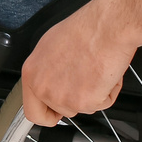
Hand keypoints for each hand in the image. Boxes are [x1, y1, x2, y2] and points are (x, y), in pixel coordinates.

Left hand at [21, 0, 136, 126]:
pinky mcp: (86, 102)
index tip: (56, 112)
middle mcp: (44, 88)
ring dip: (94, 93)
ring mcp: (64, 98)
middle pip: (62, 111)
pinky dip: (109, 91)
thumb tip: (53, 81)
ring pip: (83, 108)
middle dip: (77, 99)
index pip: (33, 111)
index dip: (48, 114)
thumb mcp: (52, 47)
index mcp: (32, 74)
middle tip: (86, 79)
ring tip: (96, 68)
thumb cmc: (85, 29)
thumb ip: (47, 71)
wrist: (107, 27)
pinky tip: (106, 71)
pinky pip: (102, 103)